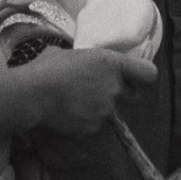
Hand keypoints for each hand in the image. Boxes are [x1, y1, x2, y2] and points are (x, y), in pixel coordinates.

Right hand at [23, 47, 156, 136]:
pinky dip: (86, 120)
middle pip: (133, 95)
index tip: (132, 77)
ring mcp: (107, 109)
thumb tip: (78, 63)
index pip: (148, 73)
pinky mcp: (96, 126)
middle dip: (120, 94)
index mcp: (111, 64)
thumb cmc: (45, 68)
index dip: (142, 76)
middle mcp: (115, 87)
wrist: (32, 94)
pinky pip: (96, 124)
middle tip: (99, 91)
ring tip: (75, 103)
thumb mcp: (65, 53)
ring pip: (111, 111)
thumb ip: (81, 60)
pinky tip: (68, 114)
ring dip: (99, 107)